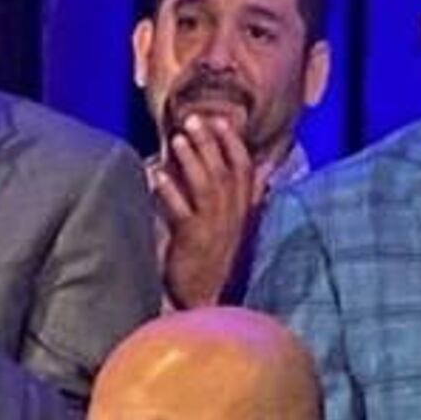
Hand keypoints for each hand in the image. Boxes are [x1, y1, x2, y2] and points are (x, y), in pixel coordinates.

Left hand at [154, 115, 268, 307]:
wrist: (209, 300)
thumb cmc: (216, 261)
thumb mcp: (236, 227)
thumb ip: (245, 197)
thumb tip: (264, 169)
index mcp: (244, 210)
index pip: (244, 169)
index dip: (233, 143)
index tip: (222, 121)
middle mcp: (233, 216)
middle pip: (224, 171)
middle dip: (210, 143)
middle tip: (194, 119)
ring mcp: (215, 228)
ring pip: (207, 186)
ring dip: (192, 160)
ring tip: (179, 138)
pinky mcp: (195, 242)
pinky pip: (182, 212)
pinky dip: (170, 192)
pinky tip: (156, 175)